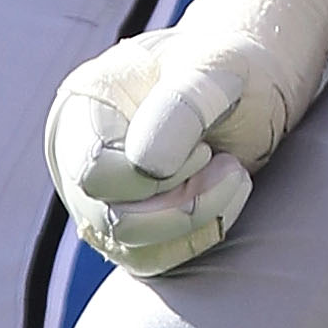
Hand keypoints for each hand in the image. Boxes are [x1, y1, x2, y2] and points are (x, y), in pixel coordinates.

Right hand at [44, 0, 327, 280]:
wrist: (249, 87)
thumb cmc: (234, 68)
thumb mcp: (219, 68)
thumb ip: (183, 105)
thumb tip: (144, 167)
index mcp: (84, 106)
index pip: (95, 172)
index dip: (156, 176)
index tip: (206, 148)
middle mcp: (78, 155)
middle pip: (110, 219)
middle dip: (182, 204)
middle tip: (230, 166)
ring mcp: (100, 195)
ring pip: (131, 248)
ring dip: (196, 223)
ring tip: (233, 174)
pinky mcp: (130, 227)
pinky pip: (152, 259)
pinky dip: (197, 238)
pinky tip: (226, 198)